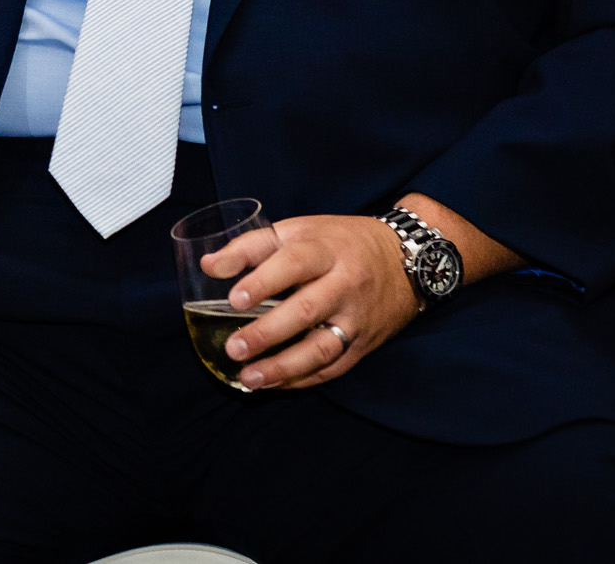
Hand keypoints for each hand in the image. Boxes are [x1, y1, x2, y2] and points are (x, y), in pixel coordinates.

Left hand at [200, 214, 417, 390]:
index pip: (293, 264)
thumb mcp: (299, 230)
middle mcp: (345, 284)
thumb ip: (252, 247)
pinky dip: (303, 379)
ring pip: (322, 348)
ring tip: (249, 378)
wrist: (406, 259)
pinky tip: (275, 384)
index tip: (233, 299)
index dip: (263, 282)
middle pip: (306, 311)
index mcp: (325, 250)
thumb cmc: (339, 242)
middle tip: (234, 348)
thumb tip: (209, 266)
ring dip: (283, 367)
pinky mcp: (365, 343)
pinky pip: (334, 367)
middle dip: (267, 333)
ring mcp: (357, 318)